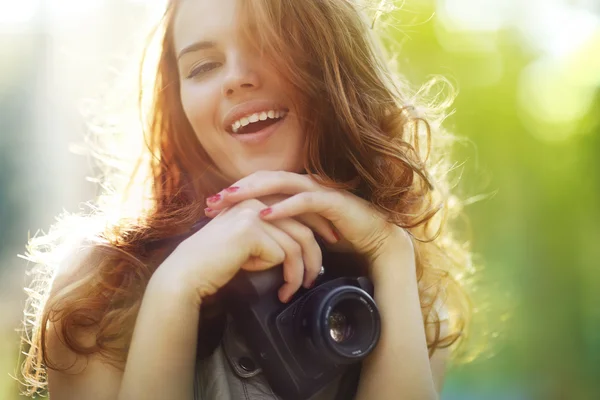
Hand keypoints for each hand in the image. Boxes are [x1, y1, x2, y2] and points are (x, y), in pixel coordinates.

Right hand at [158, 197, 338, 305]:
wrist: (188, 273)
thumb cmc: (215, 262)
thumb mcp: (247, 242)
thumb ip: (269, 234)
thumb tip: (297, 245)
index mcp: (255, 199)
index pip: (296, 210)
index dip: (316, 229)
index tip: (327, 248)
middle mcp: (256, 200)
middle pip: (303, 227)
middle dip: (316, 255)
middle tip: (316, 277)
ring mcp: (254, 212)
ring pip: (298, 243)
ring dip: (301, 272)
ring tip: (295, 290)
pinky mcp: (252, 230)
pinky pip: (283, 255)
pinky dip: (285, 276)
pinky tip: (278, 289)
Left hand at [204, 171, 408, 269]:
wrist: (374, 238)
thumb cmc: (338, 233)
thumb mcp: (303, 228)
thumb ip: (283, 225)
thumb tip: (256, 235)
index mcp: (297, 188)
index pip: (260, 184)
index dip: (235, 191)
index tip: (211, 205)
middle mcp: (305, 183)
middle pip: (264, 178)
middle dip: (236, 189)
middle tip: (211, 202)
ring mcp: (319, 189)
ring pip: (280, 183)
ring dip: (253, 191)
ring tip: (230, 200)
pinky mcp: (332, 201)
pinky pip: (304, 201)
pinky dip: (284, 207)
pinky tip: (265, 215)